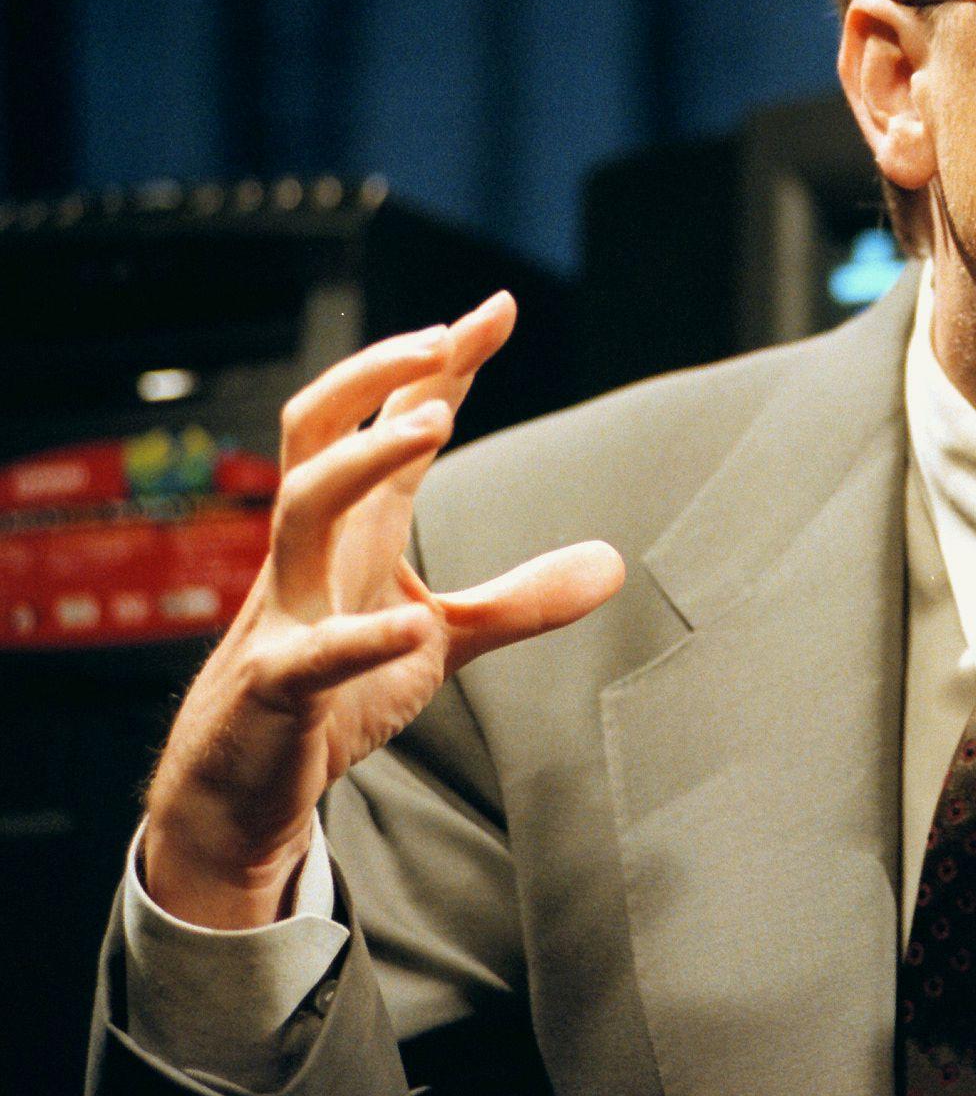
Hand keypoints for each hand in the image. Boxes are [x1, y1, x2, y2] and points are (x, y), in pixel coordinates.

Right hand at [142, 294, 624, 928]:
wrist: (239, 787)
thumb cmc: (332, 694)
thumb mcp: (442, 638)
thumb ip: (522, 599)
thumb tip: (615, 562)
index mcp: (357, 528)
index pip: (392, 420)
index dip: (440, 362)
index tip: (498, 307)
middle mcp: (314, 550)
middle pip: (316, 427)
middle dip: (371, 374)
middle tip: (440, 338)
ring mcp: (288, 611)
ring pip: (300, 506)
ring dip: (362, 461)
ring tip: (430, 426)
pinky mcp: (277, 686)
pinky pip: (311, 652)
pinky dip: (362, 637)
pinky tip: (413, 625)